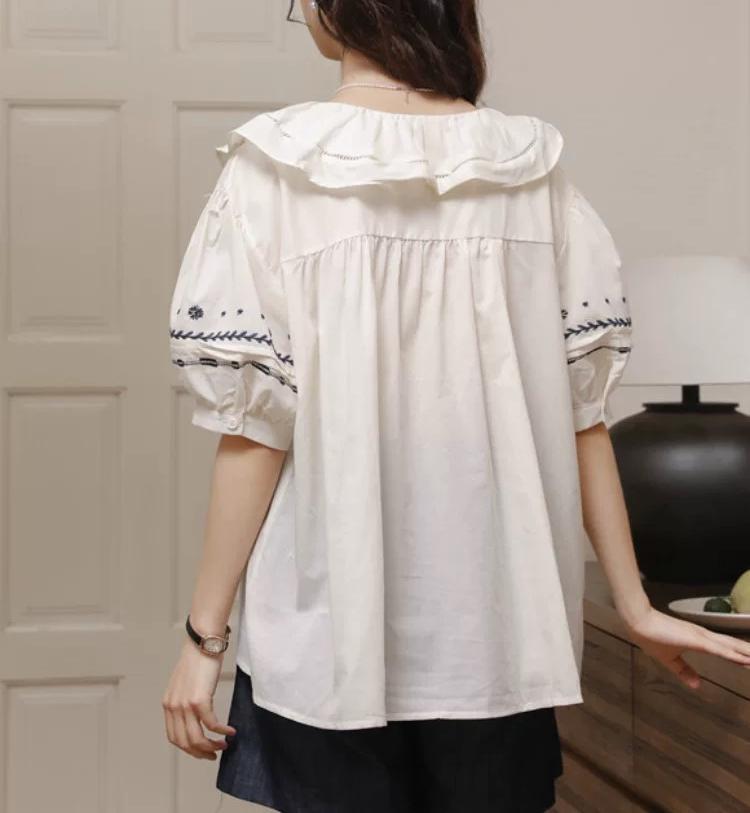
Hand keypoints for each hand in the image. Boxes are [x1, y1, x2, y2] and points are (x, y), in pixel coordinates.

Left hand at [162, 640, 236, 759]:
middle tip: (214, 754)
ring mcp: (185, 704)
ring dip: (211, 746)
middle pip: (184, 742)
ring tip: (224, 745)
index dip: (188, 748)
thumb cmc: (199, 659)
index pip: (174, 737)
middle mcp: (173, 707)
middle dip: (200, 752)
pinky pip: (211, 724)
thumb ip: (186, 699)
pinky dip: (221, 731)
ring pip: (196, 738)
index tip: (202, 751)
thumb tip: (196, 714)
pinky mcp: (199, 700)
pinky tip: (231, 731)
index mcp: (168, 703)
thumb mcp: (185, 683)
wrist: (204, 642)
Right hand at [621, 604, 749, 689]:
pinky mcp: (696, 639)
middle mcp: (704, 636)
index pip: (725, 649)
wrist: (638, 622)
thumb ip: (684, 671)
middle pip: (733, 646)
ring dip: (746, 653)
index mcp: (698, 640)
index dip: (740, 654)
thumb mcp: (669, 659)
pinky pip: (719, 649)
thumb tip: (697, 685)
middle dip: (748, 653)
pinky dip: (733, 654)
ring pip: (730, 646)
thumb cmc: (651, 637)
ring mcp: (701, 637)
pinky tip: (746, 660)